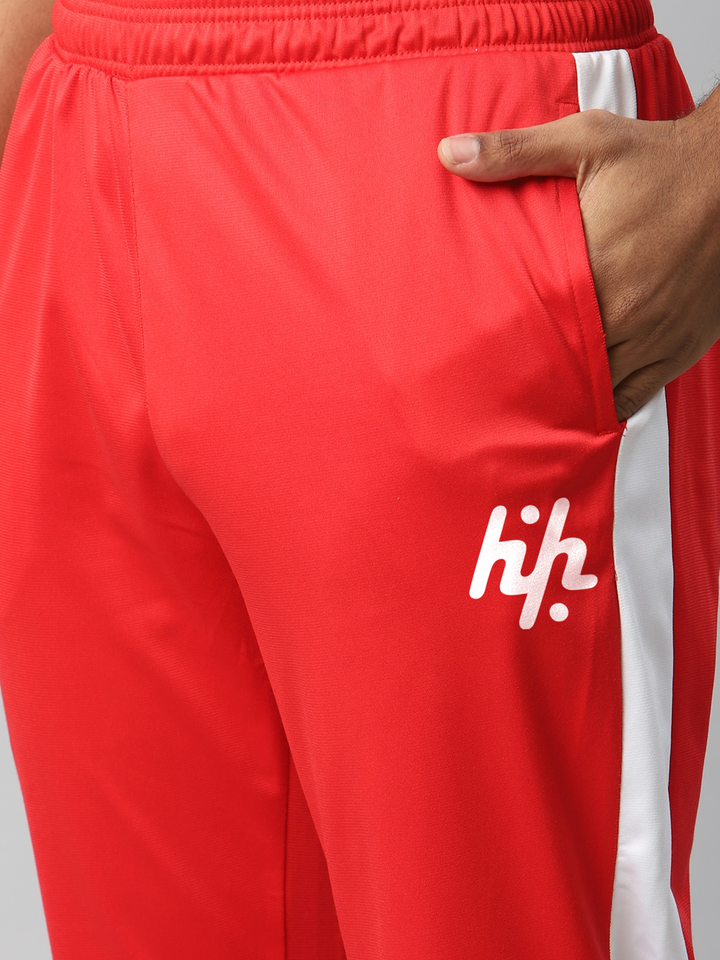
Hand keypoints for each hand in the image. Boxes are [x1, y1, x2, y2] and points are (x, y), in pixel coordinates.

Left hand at [437, 96, 719, 420]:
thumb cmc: (664, 160)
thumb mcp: (586, 141)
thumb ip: (515, 152)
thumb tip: (451, 155)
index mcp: (593, 269)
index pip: (531, 329)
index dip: (501, 348)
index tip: (475, 357)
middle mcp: (625, 312)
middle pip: (560, 367)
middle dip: (528, 375)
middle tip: (496, 381)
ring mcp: (654, 337)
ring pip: (594, 390)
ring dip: (564, 392)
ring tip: (531, 392)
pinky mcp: (679, 349)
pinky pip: (633, 396)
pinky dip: (605, 401)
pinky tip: (582, 396)